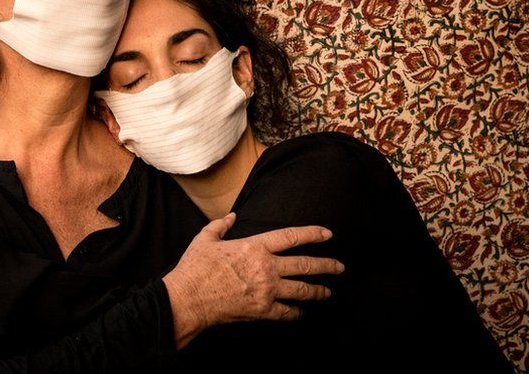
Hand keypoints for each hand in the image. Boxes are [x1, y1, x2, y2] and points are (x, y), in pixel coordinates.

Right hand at [162, 213, 343, 347]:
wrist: (188, 299)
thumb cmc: (196, 268)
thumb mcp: (205, 239)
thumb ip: (221, 225)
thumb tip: (231, 216)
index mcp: (255, 246)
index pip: (291, 237)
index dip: (312, 234)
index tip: (328, 234)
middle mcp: (266, 268)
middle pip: (304, 265)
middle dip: (326, 265)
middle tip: (340, 266)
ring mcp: (266, 291)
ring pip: (301, 290)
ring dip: (318, 291)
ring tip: (328, 291)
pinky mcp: (262, 310)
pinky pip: (287, 312)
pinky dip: (296, 312)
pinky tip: (302, 312)